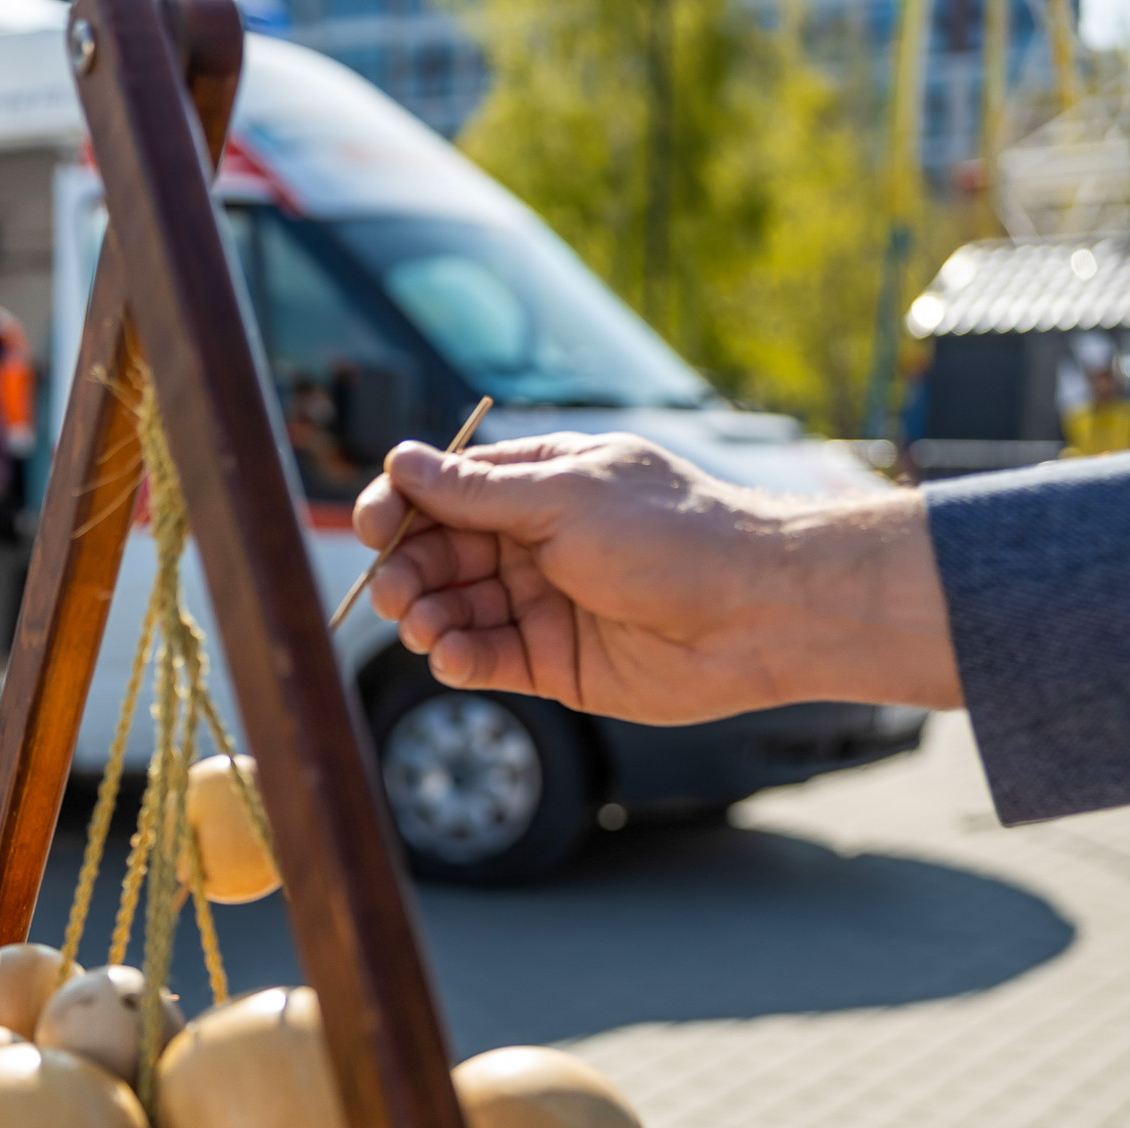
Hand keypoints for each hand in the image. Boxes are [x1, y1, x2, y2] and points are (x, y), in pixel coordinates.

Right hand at [352, 432, 960, 722]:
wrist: (756, 613)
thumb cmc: (672, 536)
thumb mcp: (564, 498)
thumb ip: (476, 492)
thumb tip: (400, 461)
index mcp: (537, 486)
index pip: (442, 492)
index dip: (399, 508)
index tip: (372, 528)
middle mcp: (533, 542)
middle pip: (437, 554)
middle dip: (407, 571)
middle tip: (395, 593)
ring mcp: (541, 602)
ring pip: (454, 610)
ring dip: (426, 617)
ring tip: (426, 627)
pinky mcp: (552, 663)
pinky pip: (485, 659)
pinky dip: (458, 659)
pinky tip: (452, 656)